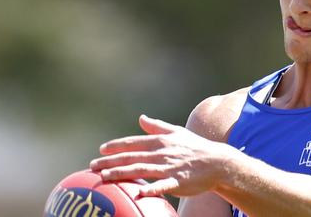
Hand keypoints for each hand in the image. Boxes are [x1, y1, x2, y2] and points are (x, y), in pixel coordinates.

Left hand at [90, 114, 230, 196]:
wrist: (218, 162)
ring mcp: (170, 167)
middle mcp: (162, 153)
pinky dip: (151, 188)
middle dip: (110, 161)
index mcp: (161, 141)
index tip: (101, 150)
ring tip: (105, 176)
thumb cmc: (196, 147)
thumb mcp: (177, 132)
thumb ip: (157, 126)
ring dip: (122, 173)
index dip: (117, 146)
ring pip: (141, 169)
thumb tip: (141, 118)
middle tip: (92, 166)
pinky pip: (162, 186)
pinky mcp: (179, 182)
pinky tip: (139, 192)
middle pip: (132, 157)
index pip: (134, 142)